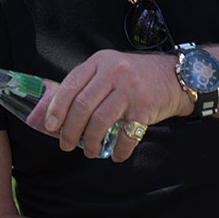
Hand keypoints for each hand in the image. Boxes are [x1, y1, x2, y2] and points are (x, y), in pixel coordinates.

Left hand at [26, 50, 186, 160]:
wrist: (174, 76)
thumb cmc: (133, 77)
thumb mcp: (106, 71)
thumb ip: (80, 88)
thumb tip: (44, 114)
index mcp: (99, 62)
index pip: (70, 85)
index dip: (56, 109)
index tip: (50, 127)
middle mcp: (113, 72)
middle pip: (82, 106)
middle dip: (70, 131)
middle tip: (67, 145)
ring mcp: (130, 89)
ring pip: (100, 121)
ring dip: (90, 142)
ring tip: (89, 151)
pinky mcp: (146, 107)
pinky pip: (127, 135)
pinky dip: (119, 150)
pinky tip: (116, 155)